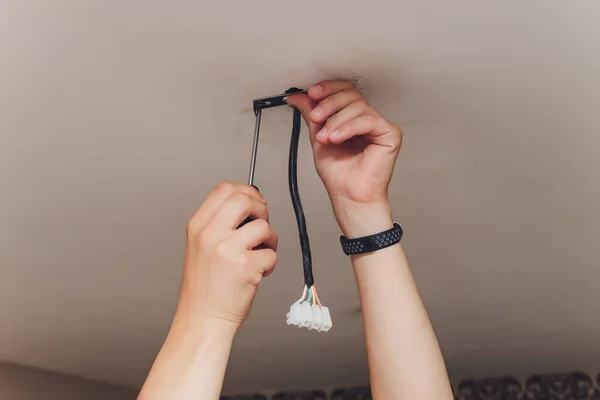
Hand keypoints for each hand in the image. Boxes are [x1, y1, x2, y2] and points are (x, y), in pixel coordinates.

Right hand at [178, 182, 277, 331]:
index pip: (224, 189)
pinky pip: (271, 254)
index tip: (255, 200)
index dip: (246, 190)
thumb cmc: (204, 286)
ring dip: (269, 239)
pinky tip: (257, 272)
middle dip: (261, 208)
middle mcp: (210, 234)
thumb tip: (251, 202)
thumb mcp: (200, 244)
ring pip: (263, 226)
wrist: (202, 318)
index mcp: (198, 226)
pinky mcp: (246, 267)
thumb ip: (219, 222)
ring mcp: (228, 250)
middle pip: (244, 199)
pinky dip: (270, 263)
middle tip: (261, 223)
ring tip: (259, 253)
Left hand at [286, 80, 402, 236]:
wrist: (349, 196)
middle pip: (351, 94)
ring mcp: (379, 125)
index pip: (344, 91)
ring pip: (358, 106)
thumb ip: (311, 115)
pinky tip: (337, 138)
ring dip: (336, 120)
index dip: (328, 89)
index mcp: (352, 118)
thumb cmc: (339, 175)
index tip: (311, 94)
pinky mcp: (390, 134)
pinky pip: (368, 120)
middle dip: (329, 104)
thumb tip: (298, 97)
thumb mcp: (318, 137)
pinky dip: (349, 127)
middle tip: (316, 118)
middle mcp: (367, 119)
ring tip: (326, 137)